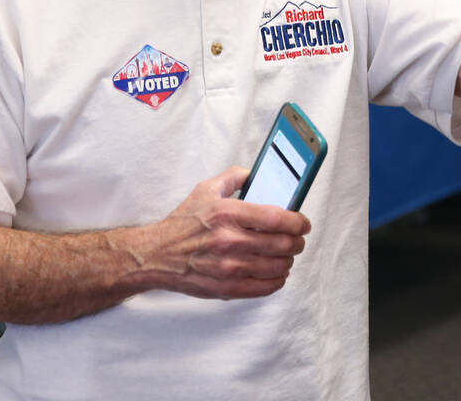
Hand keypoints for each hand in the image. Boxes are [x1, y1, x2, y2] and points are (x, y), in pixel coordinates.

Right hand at [150, 166, 309, 299]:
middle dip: (297, 241)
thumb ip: (234, 177)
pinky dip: (278, 280)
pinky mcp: (227, 288)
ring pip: (278, 266)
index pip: (276, 218)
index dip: (298, 221)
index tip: (303, 223)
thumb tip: (258, 173)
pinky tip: (276, 272)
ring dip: (289, 259)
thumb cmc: (182, 223)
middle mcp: (229, 241)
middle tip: (298, 239)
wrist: (157, 255)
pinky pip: (265, 287)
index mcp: (227, 214)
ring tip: (287, 254)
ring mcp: (228, 267)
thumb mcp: (205, 190)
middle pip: (282, 244)